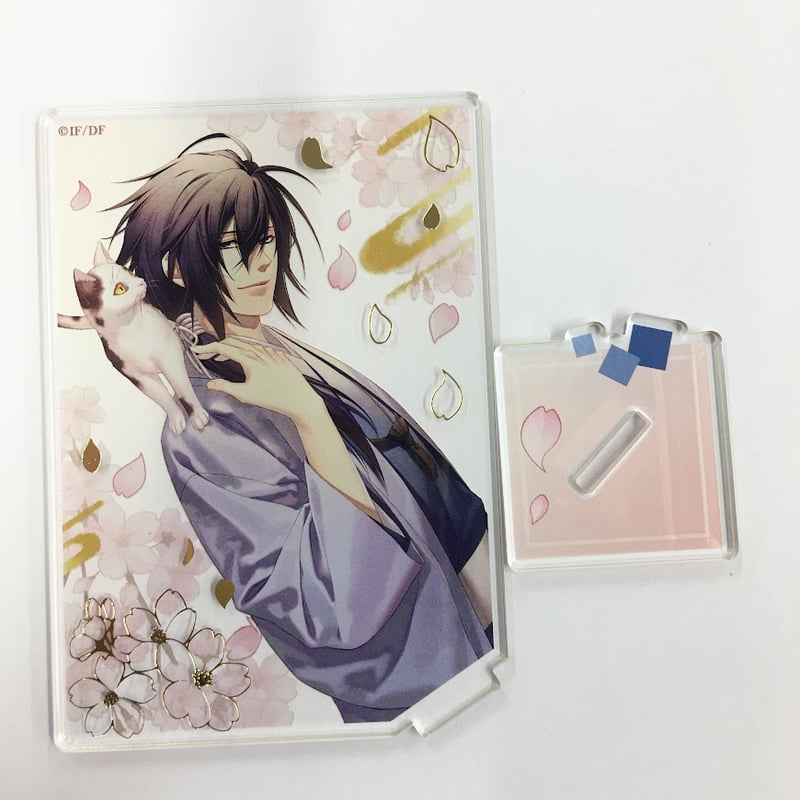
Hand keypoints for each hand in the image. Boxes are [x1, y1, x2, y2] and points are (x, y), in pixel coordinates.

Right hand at [192, 339, 322, 422]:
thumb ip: (226, 387)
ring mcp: (271, 352)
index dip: (207, 348)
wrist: (299, 398)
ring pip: (247, 345)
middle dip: (217, 347)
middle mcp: (260, 352)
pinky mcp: (279, 356)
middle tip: (206, 354)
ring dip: (232, 348)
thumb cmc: (274, 398)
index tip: (197, 350)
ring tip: (222, 356)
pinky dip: (247, 350)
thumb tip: (210, 384)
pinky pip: (260, 348)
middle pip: (234, 343)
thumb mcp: (246, 395)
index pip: (224, 348)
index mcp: (250, 359)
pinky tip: (245, 357)